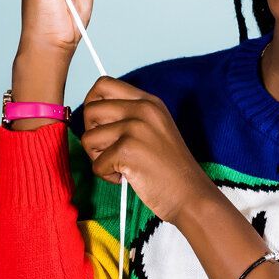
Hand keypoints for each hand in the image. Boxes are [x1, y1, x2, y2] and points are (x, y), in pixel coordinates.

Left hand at [78, 76, 220, 224]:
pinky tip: (126, 177)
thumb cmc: (169, 168)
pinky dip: (107, 176)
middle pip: (90, 110)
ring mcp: (135, 128)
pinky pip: (96, 164)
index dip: (92, 103)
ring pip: (88, 138)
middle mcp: (142, 109)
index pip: (104, 84)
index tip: (99, 124)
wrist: (190, 194)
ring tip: (120, 166)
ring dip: (98, 158)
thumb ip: (129, 115)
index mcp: (148, 101)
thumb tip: (90, 111)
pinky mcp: (127, 150)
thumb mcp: (154, 128)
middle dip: (92, 134)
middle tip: (110, 151)